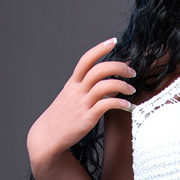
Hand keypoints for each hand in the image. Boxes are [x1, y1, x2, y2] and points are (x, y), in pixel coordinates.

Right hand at [27, 37, 135, 174]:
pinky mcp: (87, 118)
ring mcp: (82, 104)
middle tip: (131, 71)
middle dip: (118, 67)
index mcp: (73, 83)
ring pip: (105, 86)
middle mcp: (77, 90)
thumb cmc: (62, 119)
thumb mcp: (71, 99)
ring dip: (122, 85)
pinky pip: (106, 105)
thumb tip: (110, 87)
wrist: (47, 137)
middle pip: (99, 69)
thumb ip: (88, 91)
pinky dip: (120, 103)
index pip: (86, 59)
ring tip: (132, 90)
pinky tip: (128, 106)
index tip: (113, 41)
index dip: (100, 48)